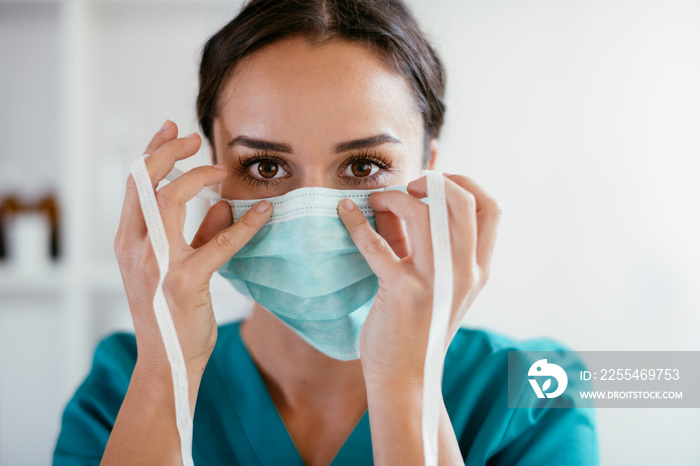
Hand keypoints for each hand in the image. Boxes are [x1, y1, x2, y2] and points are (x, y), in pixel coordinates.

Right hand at [113, 120, 271, 376]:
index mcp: (128, 242)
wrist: (168, 363)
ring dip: (196, 176)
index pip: (133, 184)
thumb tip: (220, 205)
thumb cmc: (172, 314)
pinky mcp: (184, 282)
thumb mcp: (176, 268)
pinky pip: (217, 243)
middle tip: (195, 139)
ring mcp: (156, 264)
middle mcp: (134, 248)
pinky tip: (262, 213)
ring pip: (167, 199)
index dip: (152, 151)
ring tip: (220, 167)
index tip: (171, 129)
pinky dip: (243, 225)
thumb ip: (196, 235)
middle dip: (168, 151)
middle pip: (143, 181)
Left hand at [338, 174, 500, 384]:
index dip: (464, 184)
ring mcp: (436, 281)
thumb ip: (421, 243)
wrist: (407, 377)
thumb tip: (395, 201)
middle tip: (406, 189)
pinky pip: (377, 243)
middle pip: (460, 201)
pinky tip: (345, 214)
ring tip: (376, 203)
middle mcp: (465, 272)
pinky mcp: (403, 291)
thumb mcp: (435, 284)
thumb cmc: (418, 328)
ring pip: (422, 211)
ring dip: (394, 197)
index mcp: (478, 269)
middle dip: (430, 182)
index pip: (491, 208)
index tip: (435, 183)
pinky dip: (357, 223)